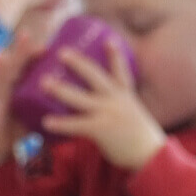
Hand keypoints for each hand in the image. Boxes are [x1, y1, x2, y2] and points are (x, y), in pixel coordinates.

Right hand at [0, 30, 42, 175]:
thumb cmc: (19, 127)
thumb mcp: (36, 110)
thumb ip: (51, 99)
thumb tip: (81, 91)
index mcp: (17, 86)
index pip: (25, 65)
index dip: (33, 52)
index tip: (46, 43)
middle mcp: (4, 91)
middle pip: (11, 67)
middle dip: (17, 51)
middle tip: (25, 34)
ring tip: (0, 57)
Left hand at [41, 42, 166, 170]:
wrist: (152, 155)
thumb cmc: (142, 139)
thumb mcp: (134, 115)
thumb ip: (121, 108)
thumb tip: (106, 108)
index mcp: (126, 95)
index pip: (120, 70)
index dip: (114, 54)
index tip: (108, 39)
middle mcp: (116, 100)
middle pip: (94, 76)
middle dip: (78, 63)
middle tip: (62, 51)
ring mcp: (108, 113)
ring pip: (79, 97)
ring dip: (60, 89)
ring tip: (43, 81)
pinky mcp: (101, 129)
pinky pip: (76, 124)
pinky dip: (61, 123)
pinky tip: (46, 122)